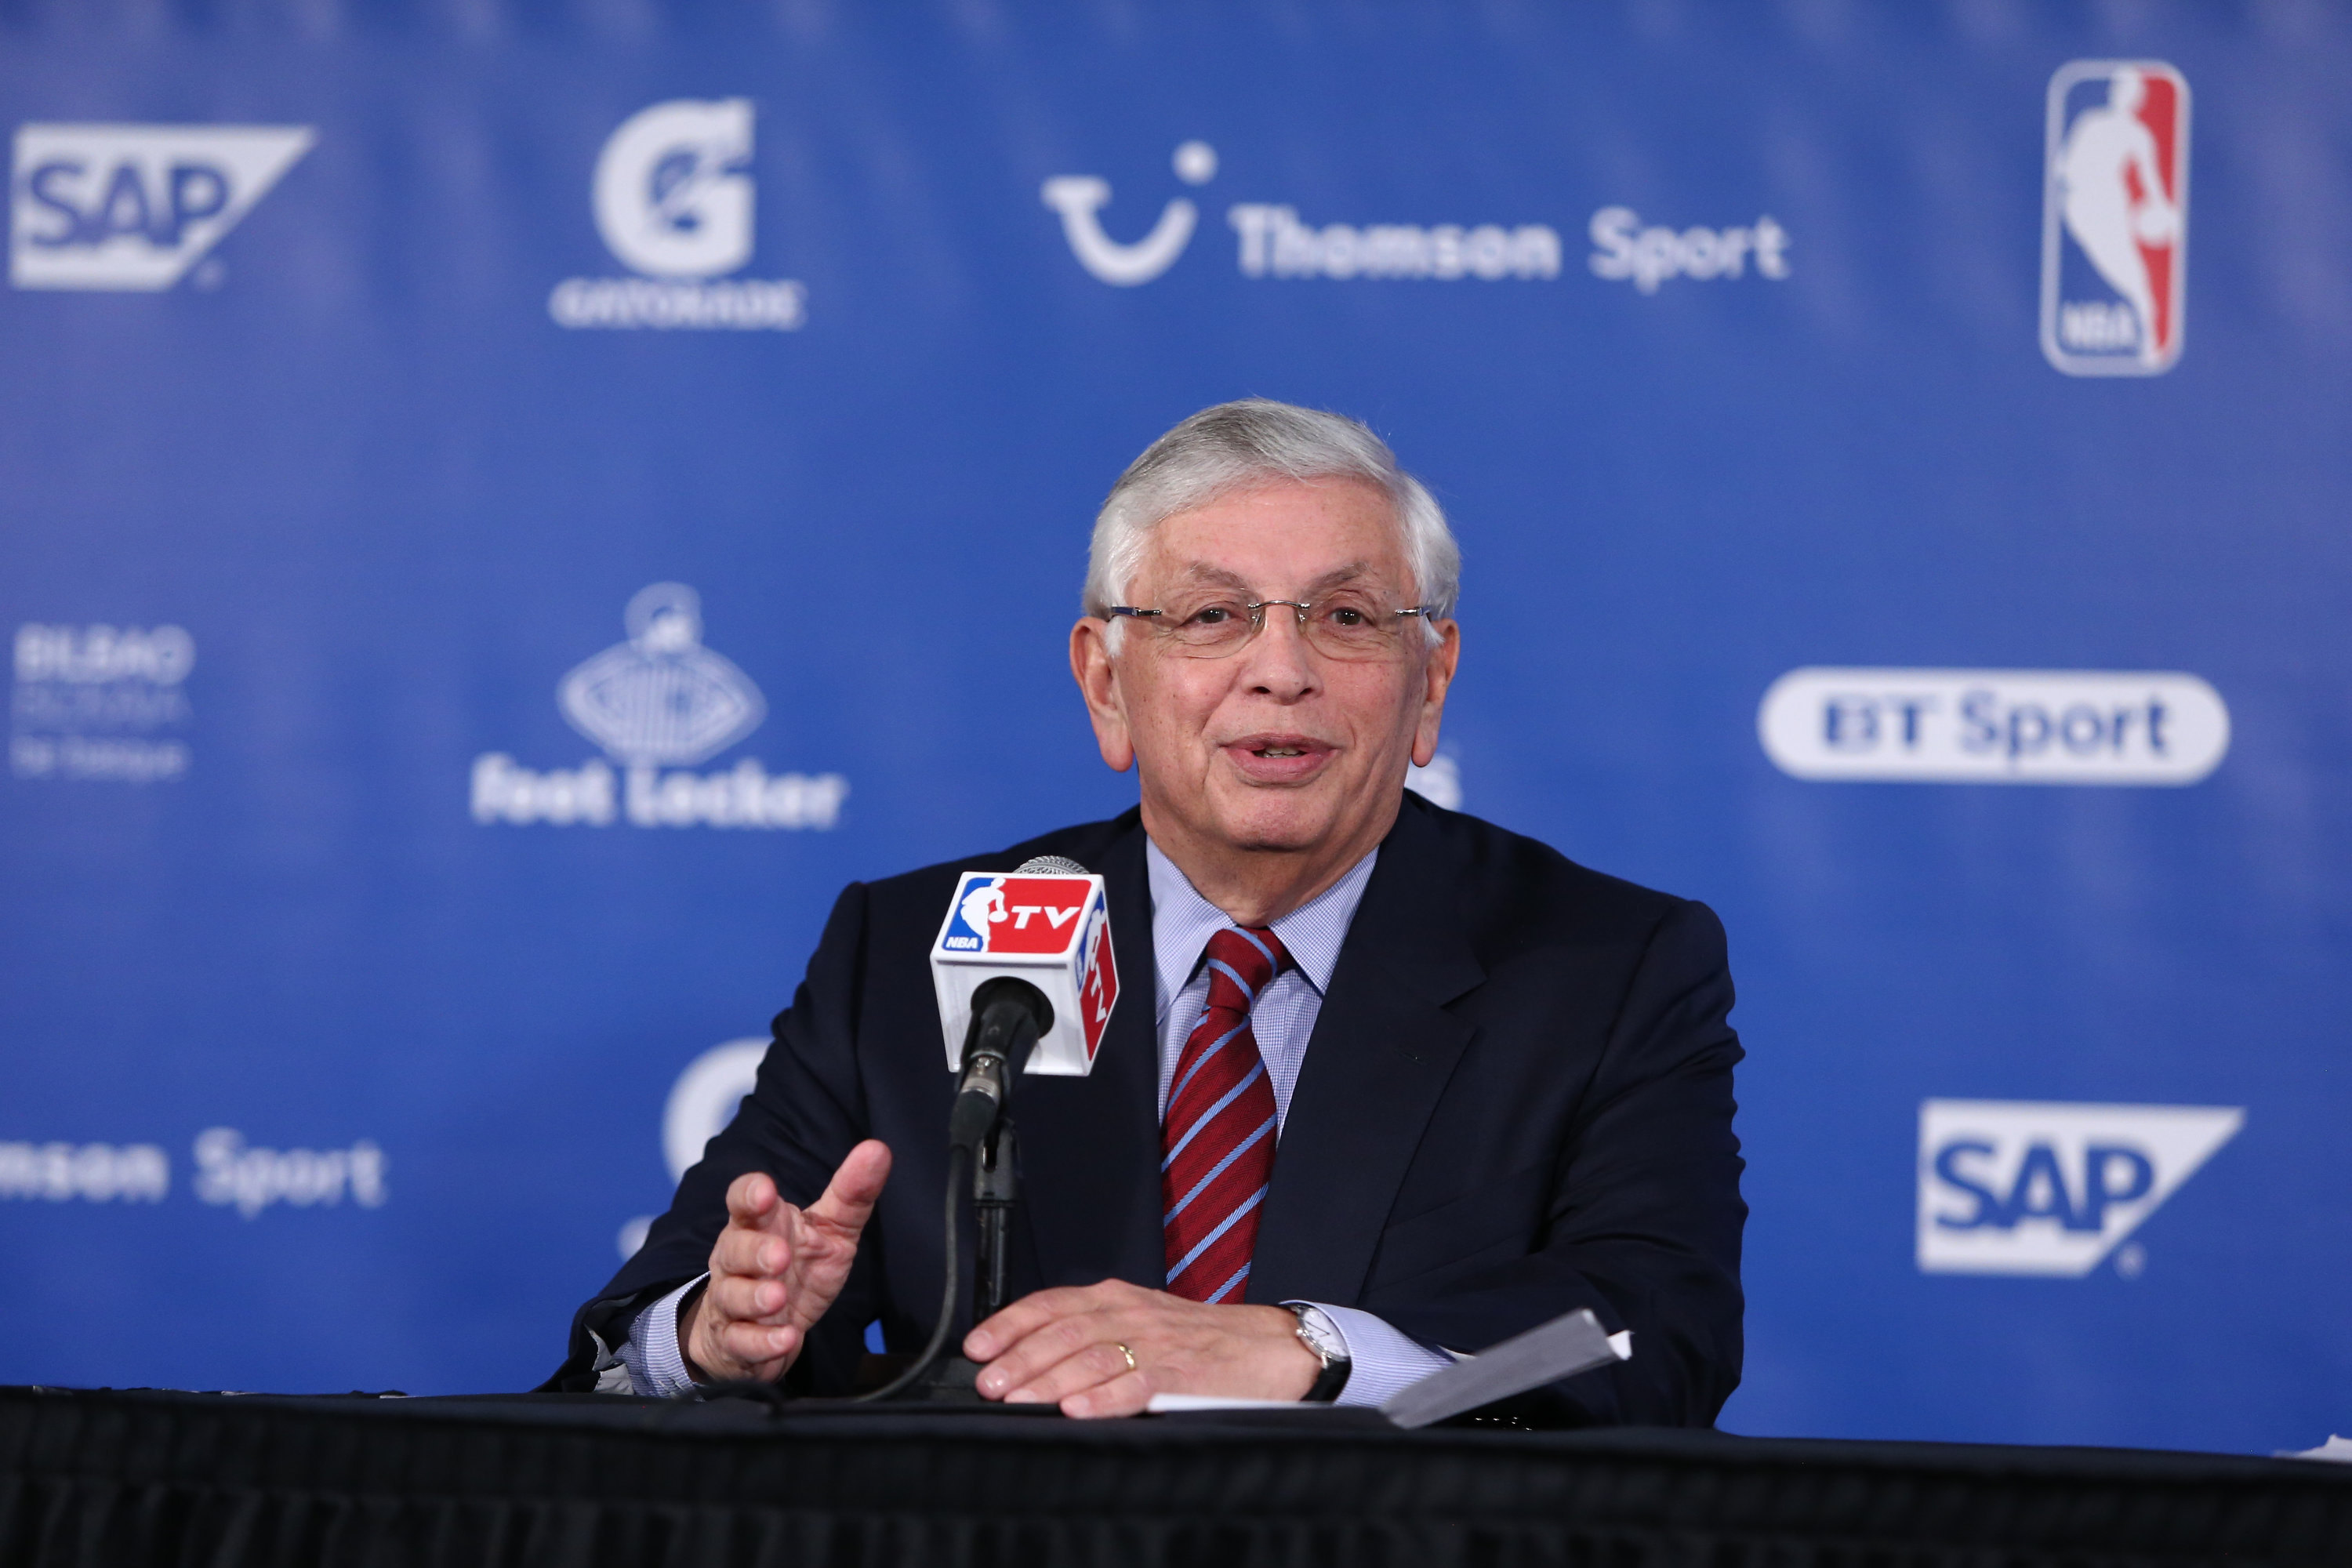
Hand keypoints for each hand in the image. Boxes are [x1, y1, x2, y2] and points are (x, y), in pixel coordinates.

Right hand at [679, 1140, 891, 1383]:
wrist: (761, 1329)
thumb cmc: (797, 1268)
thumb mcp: (830, 1231)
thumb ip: (851, 1193)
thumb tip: (878, 1150)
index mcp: (760, 1225)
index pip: (743, 1201)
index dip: (750, 1195)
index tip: (766, 1192)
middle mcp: (738, 1260)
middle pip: (733, 1249)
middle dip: (754, 1251)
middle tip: (779, 1255)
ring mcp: (733, 1302)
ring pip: (731, 1296)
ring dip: (754, 1297)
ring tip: (778, 1298)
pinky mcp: (735, 1342)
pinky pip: (740, 1342)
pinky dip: (761, 1343)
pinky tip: (785, 1339)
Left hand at [963, 1278, 1319, 1417]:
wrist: (1271, 1347)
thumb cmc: (1200, 1342)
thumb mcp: (1142, 1323)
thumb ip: (1095, 1335)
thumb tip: (1031, 1364)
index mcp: (1117, 1298)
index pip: (1052, 1304)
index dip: (1011, 1323)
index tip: (976, 1347)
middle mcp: (1132, 1313)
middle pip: (1064, 1332)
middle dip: (1019, 1358)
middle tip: (987, 1384)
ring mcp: (1158, 1342)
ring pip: (1092, 1356)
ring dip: (1048, 1380)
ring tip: (1017, 1401)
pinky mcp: (1184, 1372)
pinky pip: (1138, 1383)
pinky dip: (1104, 1397)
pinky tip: (1077, 1410)